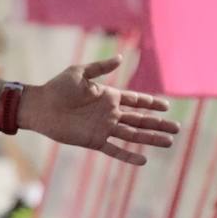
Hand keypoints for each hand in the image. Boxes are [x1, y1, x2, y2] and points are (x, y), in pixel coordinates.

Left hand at [22, 57, 180, 165]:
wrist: (39, 106)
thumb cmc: (56, 87)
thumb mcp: (79, 72)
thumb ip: (101, 67)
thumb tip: (121, 57)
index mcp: (108, 96)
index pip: (136, 100)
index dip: (151, 103)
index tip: (167, 106)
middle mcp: (109, 113)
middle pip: (140, 119)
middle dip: (158, 123)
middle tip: (177, 127)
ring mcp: (103, 127)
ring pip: (133, 134)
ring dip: (150, 138)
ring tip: (169, 141)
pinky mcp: (93, 140)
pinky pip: (114, 149)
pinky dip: (128, 155)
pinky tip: (143, 160)